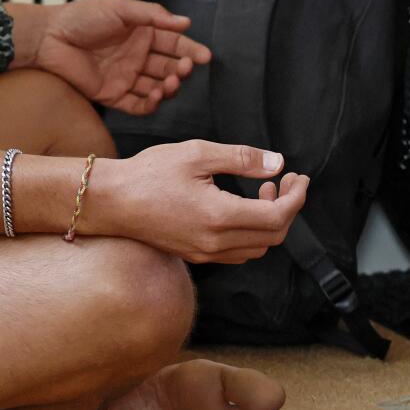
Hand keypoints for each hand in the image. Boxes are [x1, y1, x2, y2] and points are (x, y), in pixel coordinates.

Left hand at [25, 0, 211, 114]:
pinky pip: (137, 105)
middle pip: (169, 67)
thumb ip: (152, 15)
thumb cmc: (83, 17)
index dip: (191, 50)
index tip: (205, 57)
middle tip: (185, 69)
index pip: (174, 43)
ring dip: (168, 87)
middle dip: (181, 70)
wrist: (49, 37)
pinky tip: (155, 97)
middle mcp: (138, 56)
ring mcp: (127, 77)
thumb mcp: (120, 8)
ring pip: (157, 87)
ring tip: (170, 83)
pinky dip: (150, 104)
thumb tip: (185, 22)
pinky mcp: (113, 95)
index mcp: (143, 34)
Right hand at [88, 141, 309, 263]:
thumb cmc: (149, 173)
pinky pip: (237, 252)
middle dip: (288, 208)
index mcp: (219, 217)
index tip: (299, 177)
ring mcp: (204, 253)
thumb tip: (277, 163)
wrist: (110, 201)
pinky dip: (252, 233)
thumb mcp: (198, 153)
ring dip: (271, 222)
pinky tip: (243, 207)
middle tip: (286, 181)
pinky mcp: (195, 255)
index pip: (277, 217)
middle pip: (273, 236)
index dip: (296, 197)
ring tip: (264, 191)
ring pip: (257, 248)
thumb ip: (242, 159)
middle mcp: (215, 242)